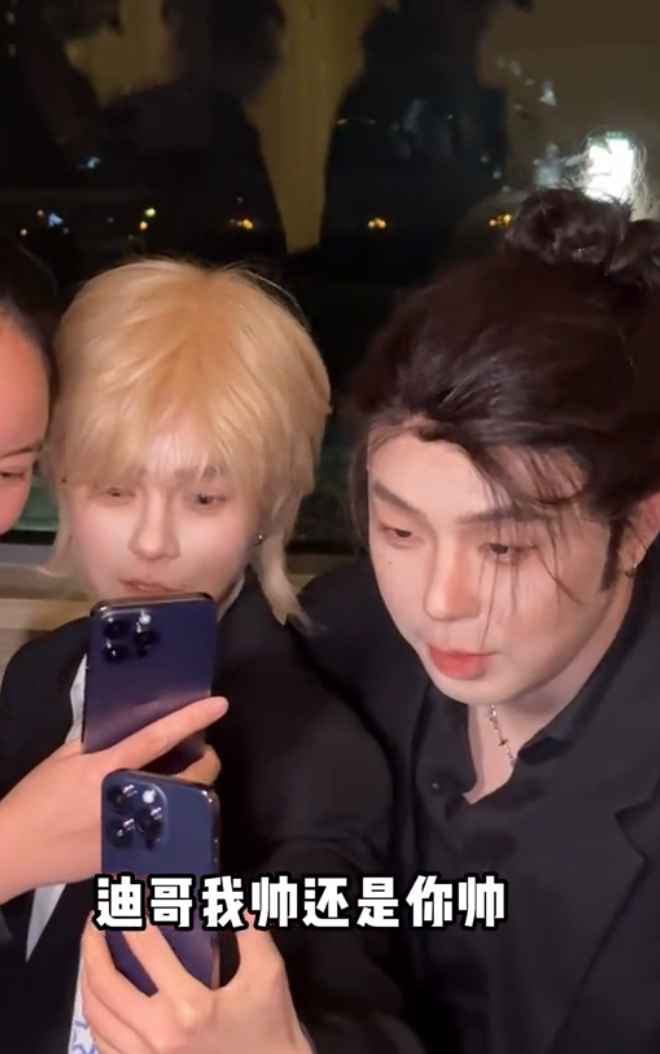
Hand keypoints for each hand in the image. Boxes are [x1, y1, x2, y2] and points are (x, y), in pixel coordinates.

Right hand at [0, 695, 226, 902]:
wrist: (12, 852)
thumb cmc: (35, 798)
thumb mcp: (63, 758)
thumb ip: (100, 742)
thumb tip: (129, 727)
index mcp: (107, 769)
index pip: (159, 738)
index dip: (192, 720)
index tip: (219, 705)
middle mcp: (127, 801)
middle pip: (190, 778)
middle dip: (204, 761)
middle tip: (196, 751)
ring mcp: (134, 833)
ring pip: (185, 806)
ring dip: (190, 788)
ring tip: (178, 778)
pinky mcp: (132, 858)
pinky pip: (165, 832)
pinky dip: (169, 816)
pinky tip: (159, 809)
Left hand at [81, 916, 312, 1053]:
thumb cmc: (270, 1028)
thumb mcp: (268, 973)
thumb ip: (250, 928)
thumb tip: (231, 894)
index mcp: (189, 1006)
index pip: (146, 948)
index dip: (133, 913)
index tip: (131, 891)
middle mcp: (157, 1035)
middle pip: (105, 982)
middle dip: (93, 942)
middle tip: (97, 915)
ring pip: (95, 1014)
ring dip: (88, 975)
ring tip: (93, 948)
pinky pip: (101, 1042)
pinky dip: (95, 1011)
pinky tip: (100, 993)